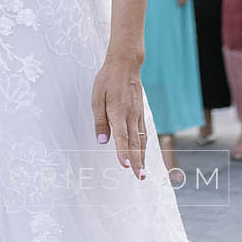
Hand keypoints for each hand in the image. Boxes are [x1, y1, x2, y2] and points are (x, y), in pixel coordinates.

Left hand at [91, 49, 147, 180]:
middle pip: (134, 142)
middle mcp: (130, 115)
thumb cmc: (108, 80)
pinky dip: (144, 146)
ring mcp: (137, 114)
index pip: (121, 135)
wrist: (125, 64)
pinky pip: (143, 132)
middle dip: (137, 161)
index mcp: (118, 111)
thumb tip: (102, 141)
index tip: (125, 165)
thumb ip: (100, 121)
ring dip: (142, 157)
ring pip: (141, 139)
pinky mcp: (140, 113)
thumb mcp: (97, 98)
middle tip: (140, 177)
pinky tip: (143, 154)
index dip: (123, 151)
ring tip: (143, 172)